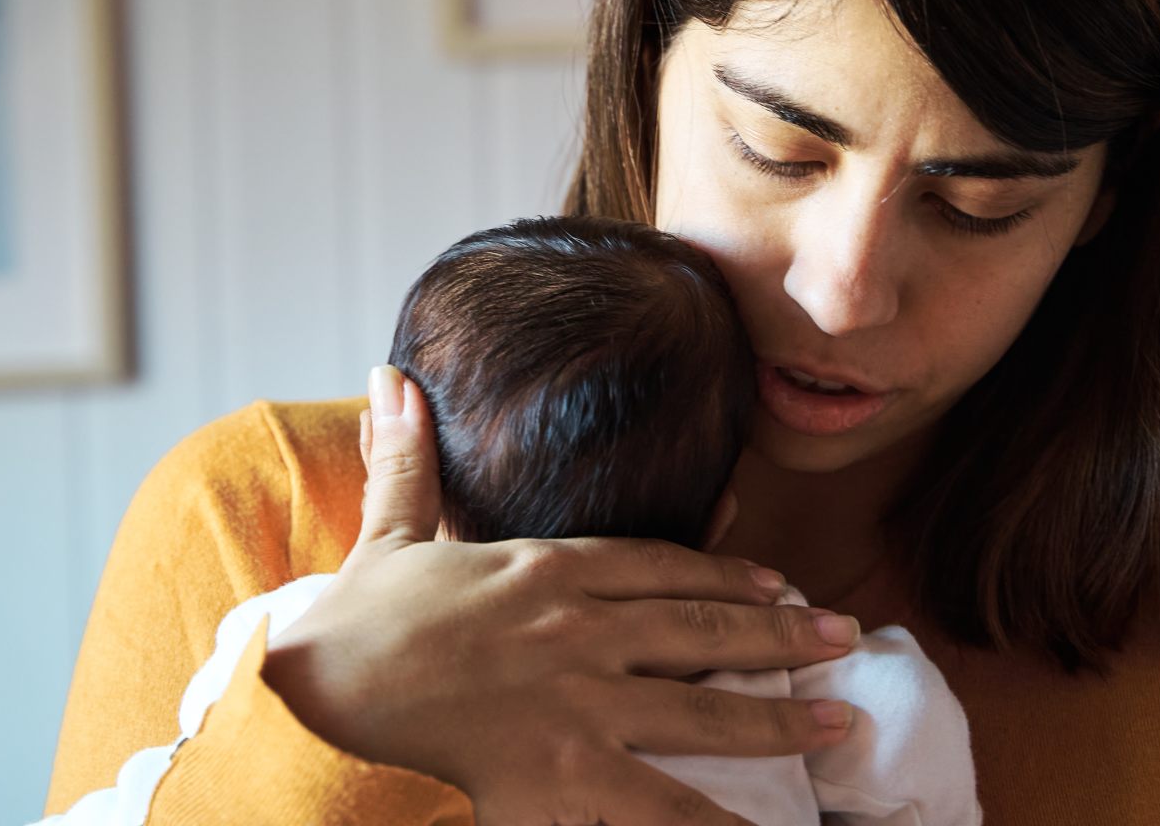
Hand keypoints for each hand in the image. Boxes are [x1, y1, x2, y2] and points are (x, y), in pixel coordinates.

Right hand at [259, 365, 860, 825]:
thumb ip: (407, 461)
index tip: (774, 580)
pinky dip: (717, 820)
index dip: (722, 574)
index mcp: (543, 570)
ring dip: (780, 714)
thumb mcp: (387, 535)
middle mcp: (577, 629)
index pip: (656, 566)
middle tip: (843, 637)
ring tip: (841, 720)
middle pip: (701, 631)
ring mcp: (578, 702)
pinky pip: (662, 806)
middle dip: (780, 635)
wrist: (316, 693)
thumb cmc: (349, 627)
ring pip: (702, 710)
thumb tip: (390, 378)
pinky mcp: (564, 772)